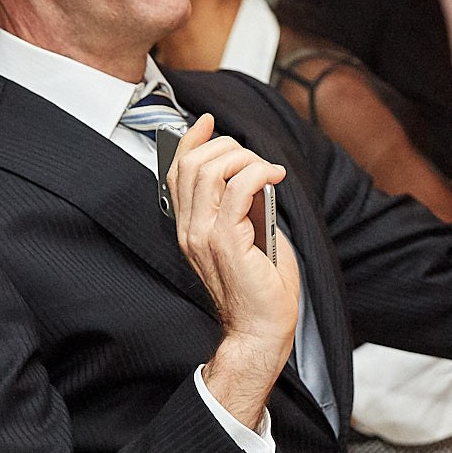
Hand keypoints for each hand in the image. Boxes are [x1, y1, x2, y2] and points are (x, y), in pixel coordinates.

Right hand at [169, 115, 299, 423]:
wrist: (260, 331)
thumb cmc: (260, 289)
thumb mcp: (247, 237)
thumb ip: (242, 207)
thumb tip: (255, 175)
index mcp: (189, 227)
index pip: (176, 171)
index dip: (190, 140)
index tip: (208, 122)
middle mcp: (189, 229)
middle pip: (193, 163)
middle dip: (227, 147)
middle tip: (255, 160)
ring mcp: (205, 235)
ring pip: (212, 170)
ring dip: (244, 158)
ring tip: (266, 170)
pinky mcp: (227, 241)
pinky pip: (239, 189)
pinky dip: (259, 173)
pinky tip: (275, 177)